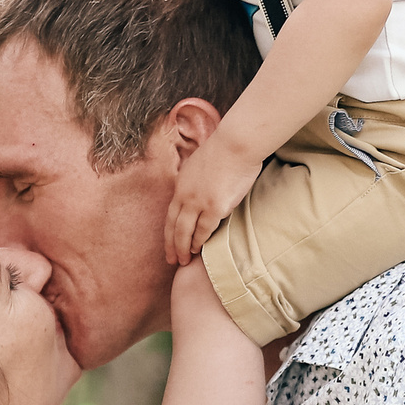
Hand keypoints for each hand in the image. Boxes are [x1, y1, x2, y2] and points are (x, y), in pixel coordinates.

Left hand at [165, 135, 263, 266]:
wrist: (235, 144)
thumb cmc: (225, 151)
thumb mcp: (200, 165)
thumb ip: (196, 181)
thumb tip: (200, 190)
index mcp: (181, 185)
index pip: (170, 215)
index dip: (168, 232)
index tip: (168, 245)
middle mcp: (186, 195)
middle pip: (174, 226)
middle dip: (172, 245)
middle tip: (172, 260)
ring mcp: (199, 202)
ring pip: (185, 232)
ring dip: (184, 248)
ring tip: (185, 260)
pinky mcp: (215, 206)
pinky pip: (204, 229)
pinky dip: (199, 241)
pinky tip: (198, 249)